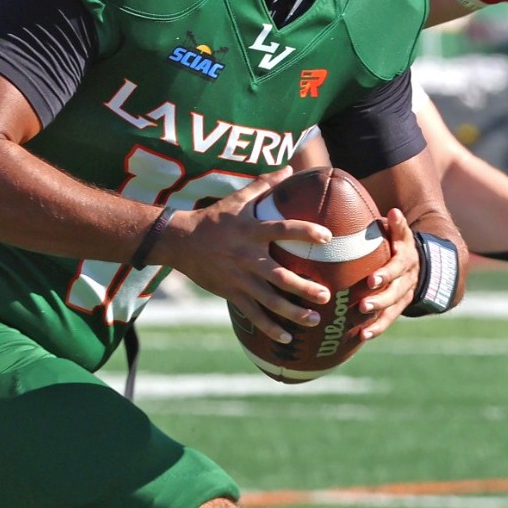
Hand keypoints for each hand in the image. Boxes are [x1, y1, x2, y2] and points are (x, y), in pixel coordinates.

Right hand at [154, 168, 333, 344]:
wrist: (180, 241)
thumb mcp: (237, 200)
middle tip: (327, 295)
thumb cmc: (214, 219)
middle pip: (279, 276)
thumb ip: (264, 186)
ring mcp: (238, 278)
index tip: (327, 236)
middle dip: (304, 287)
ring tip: (314, 319)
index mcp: (251, 231)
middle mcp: (247, 256)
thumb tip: (289, 168)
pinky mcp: (231, 293)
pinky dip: (269, 328)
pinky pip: (252, 314)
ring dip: (292, 312)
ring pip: (269, 300)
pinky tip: (287, 338)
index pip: (282, 230)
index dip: (305, 232)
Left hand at [355, 208, 417, 339]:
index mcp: (406, 257)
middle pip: (396, 290)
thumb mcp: (399, 231)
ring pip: (394, 308)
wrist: (418, 261)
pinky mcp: (400, 306)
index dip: (386, 273)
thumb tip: (393, 212)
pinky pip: (390, 319)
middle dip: (380, 299)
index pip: (398, 265)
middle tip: (363, 305)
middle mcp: (408, 277)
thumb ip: (395, 225)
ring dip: (378, 318)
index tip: (371, 280)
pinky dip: (377, 328)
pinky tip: (362, 336)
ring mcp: (405, 293)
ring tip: (362, 327)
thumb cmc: (396, 241)